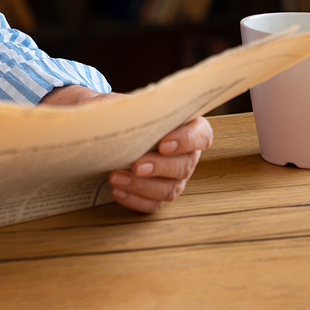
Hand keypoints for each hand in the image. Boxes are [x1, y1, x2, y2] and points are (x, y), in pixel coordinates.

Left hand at [38, 85, 213, 213]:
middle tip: (137, 166)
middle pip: (184, 166)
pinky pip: (153, 204)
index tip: (164, 144)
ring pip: (169, 189)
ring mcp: (174, 178)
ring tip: (116, 178)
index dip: (187, 141)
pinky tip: (117, 191)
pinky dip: (135, 200)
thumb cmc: (121, 115)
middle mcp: (185, 155)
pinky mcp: (158, 195)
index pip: (201, 135)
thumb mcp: (122, 104)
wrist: (107, 133)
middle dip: (159, 167)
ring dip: (143, 186)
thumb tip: (117, 113)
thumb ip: (126, 106)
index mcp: (185, 128)